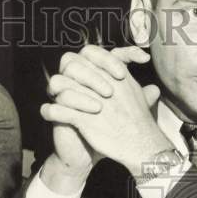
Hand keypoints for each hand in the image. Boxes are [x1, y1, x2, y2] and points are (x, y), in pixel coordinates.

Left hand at [41, 46, 166, 175]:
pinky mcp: (83, 120)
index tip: (85, 71)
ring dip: (56, 92)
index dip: (83, 59)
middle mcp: (101, 83)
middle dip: (66, 74)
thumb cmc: (140, 122)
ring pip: (59, 85)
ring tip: (57, 99)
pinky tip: (50, 114)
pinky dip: (49, 112)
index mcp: (115, 74)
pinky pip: (56, 111)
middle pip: (71, 64)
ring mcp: (91, 101)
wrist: (141, 145)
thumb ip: (135, 84)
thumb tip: (146, 84)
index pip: (90, 52)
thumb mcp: (141, 96)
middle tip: (68, 86)